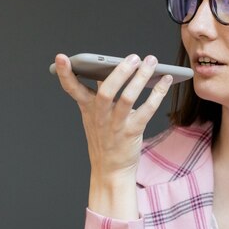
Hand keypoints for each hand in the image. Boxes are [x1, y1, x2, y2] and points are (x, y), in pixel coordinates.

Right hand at [54, 53, 171, 216]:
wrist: (110, 171)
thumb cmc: (105, 139)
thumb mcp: (95, 117)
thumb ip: (101, 94)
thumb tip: (117, 67)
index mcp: (88, 108)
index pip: (72, 89)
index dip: (66, 74)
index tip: (62, 57)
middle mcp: (100, 116)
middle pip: (106, 90)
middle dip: (120, 71)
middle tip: (134, 57)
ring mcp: (116, 125)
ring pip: (128, 98)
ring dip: (141, 78)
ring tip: (151, 62)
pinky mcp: (132, 132)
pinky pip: (147, 110)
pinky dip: (158, 93)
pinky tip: (166, 80)